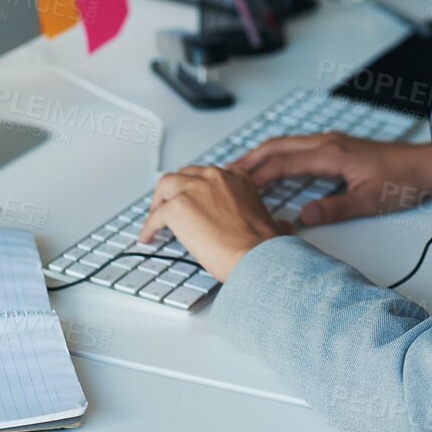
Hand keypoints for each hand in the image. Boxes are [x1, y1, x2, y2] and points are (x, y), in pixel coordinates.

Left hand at [136, 165, 291, 282]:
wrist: (255, 255)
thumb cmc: (263, 245)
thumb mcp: (274, 222)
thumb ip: (274, 220)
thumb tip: (283, 227)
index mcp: (236, 178)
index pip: (207, 175)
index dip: (197, 189)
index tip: (193, 200)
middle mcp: (214, 177)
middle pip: (183, 176)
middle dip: (175, 191)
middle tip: (170, 207)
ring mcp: (193, 189)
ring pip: (165, 187)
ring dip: (158, 203)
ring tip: (155, 219)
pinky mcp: (176, 207)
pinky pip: (155, 216)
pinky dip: (148, 227)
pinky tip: (148, 237)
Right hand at [229, 134, 431, 226]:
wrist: (426, 166)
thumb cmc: (403, 182)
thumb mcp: (369, 202)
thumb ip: (334, 209)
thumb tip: (302, 218)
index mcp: (330, 154)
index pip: (282, 163)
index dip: (255, 175)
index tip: (232, 187)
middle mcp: (327, 143)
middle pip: (277, 147)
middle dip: (248, 160)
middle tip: (222, 175)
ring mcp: (330, 143)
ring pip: (285, 145)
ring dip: (261, 156)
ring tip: (238, 172)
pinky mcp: (336, 147)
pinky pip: (297, 148)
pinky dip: (277, 156)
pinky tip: (272, 169)